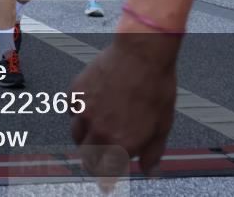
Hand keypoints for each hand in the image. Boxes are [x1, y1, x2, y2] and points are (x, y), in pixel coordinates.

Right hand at [71, 33, 178, 188]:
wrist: (143, 53)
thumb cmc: (156, 86)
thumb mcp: (162, 125)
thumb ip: (153, 153)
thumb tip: (149, 172)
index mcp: (122, 144)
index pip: (104, 173)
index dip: (104, 178)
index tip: (103, 181)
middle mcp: (100, 132)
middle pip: (85, 156)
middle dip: (93, 157)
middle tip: (99, 151)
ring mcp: (85, 112)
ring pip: (76, 134)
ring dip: (84, 135)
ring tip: (97, 124)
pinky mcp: (77, 93)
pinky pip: (71, 109)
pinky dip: (78, 109)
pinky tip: (92, 102)